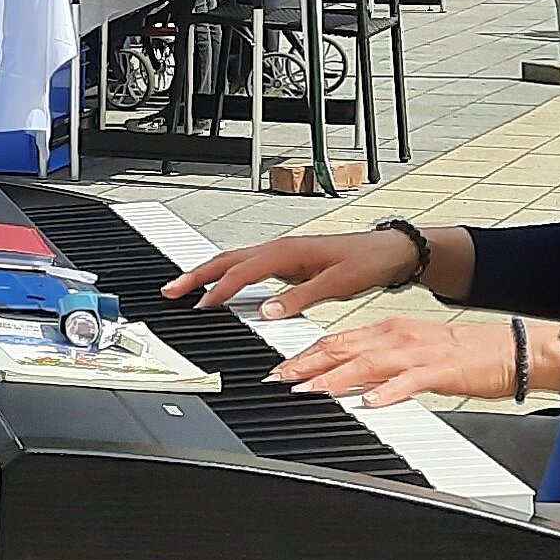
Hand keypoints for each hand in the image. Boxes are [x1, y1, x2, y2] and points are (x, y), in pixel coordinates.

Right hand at [163, 228, 421, 319]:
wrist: (390, 251)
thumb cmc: (367, 262)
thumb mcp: (337, 285)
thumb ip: (300, 298)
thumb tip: (267, 311)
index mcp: (288, 252)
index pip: (243, 271)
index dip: (219, 289)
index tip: (200, 306)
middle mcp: (280, 248)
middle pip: (227, 259)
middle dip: (196, 274)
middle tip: (170, 291)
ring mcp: (282, 252)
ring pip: (234, 259)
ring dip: (207, 272)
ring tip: (183, 288)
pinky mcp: (286, 259)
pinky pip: (247, 264)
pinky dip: (226, 273)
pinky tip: (220, 285)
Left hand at [270, 316, 546, 408]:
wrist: (510, 350)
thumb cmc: (462, 356)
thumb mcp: (412, 353)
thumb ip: (379, 363)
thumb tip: (347, 377)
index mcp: (390, 331)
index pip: (337, 340)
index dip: (305, 354)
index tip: (278, 368)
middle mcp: (398, 336)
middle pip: (343, 347)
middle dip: (306, 363)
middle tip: (277, 378)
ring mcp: (418, 353)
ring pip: (367, 363)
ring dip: (334, 377)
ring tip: (308, 389)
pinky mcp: (440, 371)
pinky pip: (409, 382)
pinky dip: (387, 392)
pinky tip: (368, 401)